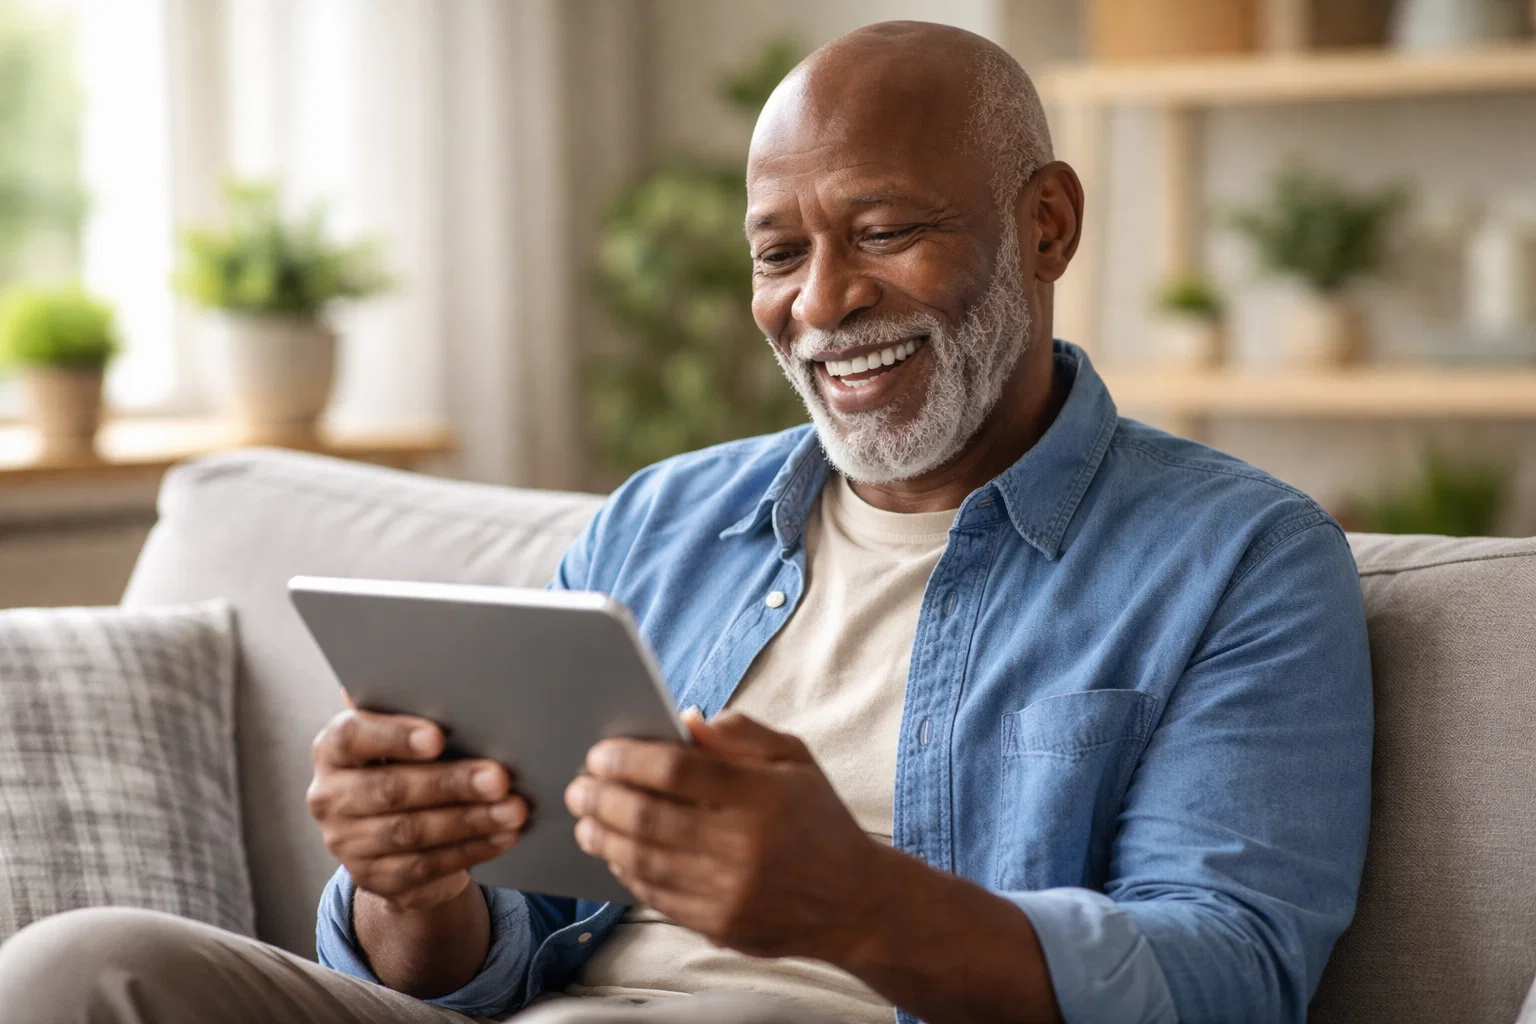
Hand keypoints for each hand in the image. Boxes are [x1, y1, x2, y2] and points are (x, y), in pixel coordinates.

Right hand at [306, 706, 528, 911]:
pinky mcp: (373, 877)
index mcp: (333, 749)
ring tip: (512, 810)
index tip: (437, 737)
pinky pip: (425, 865)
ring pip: (411, 832)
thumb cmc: (409, 766)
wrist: (396, 837)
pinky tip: (501, 837)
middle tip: (499, 777)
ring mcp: (346, 842)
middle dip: (451, 783)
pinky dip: (470, 850)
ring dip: (469, 820)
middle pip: (391, 788)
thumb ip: (418, 717)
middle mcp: (330, 796)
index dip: (394, 736)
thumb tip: (461, 690)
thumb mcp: (405, 742)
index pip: (352, 735)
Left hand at [563, 711, 891, 962]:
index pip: (677, 772)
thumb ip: (741, 735)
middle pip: (650, 818)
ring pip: (644, 861)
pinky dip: (627, 872)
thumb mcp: (795, 761)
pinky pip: (656, 895)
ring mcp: (729, 891)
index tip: (601, 753)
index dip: (629, 759)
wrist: (854, 902)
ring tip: (586, 819)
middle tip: (580, 785)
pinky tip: (616, 852)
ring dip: (604, 837)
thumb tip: (686, 719)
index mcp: (763, 796)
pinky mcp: (719, 924)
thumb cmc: (819, 821)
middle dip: (603, 798)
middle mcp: (744, 847)